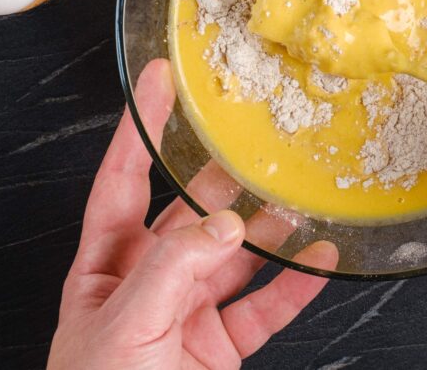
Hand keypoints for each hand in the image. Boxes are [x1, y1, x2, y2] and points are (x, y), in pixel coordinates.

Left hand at [48, 59, 337, 369]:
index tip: (158, 82)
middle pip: (192, 213)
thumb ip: (173, 270)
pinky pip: (266, 303)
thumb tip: (227, 222)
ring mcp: (188, 311)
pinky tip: (320, 256)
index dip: (140, 129)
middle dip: (223, 178)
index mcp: (106, 271)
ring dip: (270, 226)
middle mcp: (149, 282)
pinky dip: (296, 280)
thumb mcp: (124, 332)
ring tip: (299, 197)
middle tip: (254, 144)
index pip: (122, 181)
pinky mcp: (222, 343)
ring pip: (237, 254)